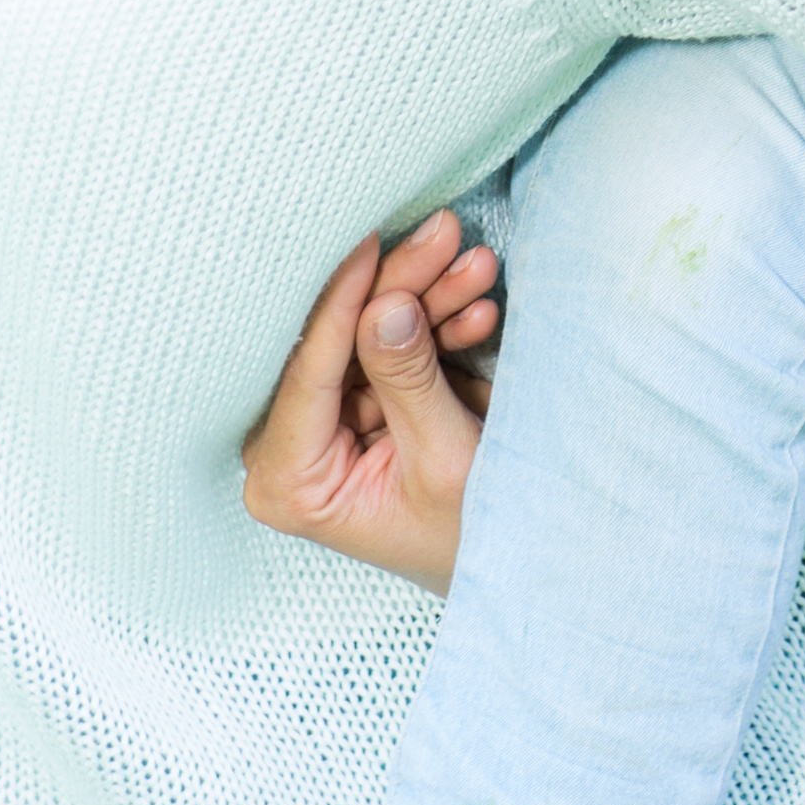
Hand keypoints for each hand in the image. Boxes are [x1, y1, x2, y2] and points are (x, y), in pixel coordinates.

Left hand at [235, 210, 502, 592]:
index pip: (307, 372)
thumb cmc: (469, 538)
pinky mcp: (367, 409)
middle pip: (339, 344)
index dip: (343, 301)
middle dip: (399, 288)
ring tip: (477, 268)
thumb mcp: (444, 459)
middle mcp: (293, 452)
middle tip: (444, 235)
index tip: (371, 240)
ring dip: (428, 300)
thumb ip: (409, 380)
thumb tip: (386, 304)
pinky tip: (478, 307)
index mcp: (288, 482)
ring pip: (372, 336)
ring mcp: (329, 427)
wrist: (516, 569)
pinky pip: (396, 350)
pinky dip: (439, 325)